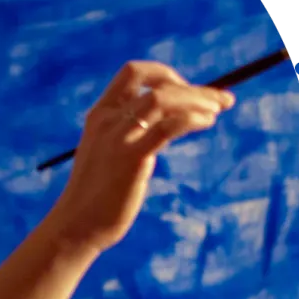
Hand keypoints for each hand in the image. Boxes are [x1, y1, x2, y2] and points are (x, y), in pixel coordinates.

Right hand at [48, 60, 234, 255]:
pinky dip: (192, 118)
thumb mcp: (108, 154)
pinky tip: (207, 122)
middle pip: (157, 87)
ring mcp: (118, 139)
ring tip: (219, 109)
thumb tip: (166, 127)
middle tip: (222, 99)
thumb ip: (130, 136)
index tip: (186, 90)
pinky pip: (167, 127)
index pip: (133, 73)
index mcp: (100, 115)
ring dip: (198, 100)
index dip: (165, 75)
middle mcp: (107, 121)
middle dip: (194, 89)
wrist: (76, 226)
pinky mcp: (132, 159)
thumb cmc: (96, 196)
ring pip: (163, 100)